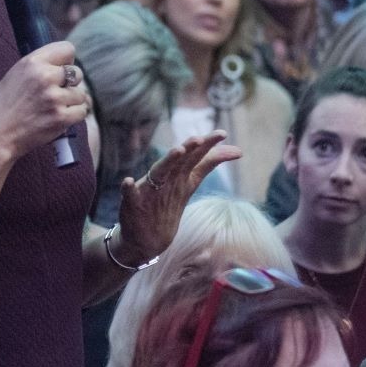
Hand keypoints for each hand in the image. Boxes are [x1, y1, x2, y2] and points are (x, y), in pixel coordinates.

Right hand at [0, 43, 91, 164]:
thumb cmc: (3, 105)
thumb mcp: (15, 74)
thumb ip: (38, 66)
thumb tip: (62, 64)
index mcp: (32, 62)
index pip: (67, 49)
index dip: (66, 60)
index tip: (60, 70)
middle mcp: (45, 77)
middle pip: (77, 72)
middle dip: (70, 83)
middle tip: (57, 93)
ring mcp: (54, 98)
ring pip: (81, 94)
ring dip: (72, 101)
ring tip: (55, 107)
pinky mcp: (61, 118)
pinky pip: (82, 111)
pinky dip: (74, 115)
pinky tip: (60, 117)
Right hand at [112, 133, 240, 264]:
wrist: (145, 233)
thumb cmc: (167, 198)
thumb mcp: (189, 179)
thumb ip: (209, 163)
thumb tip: (238, 151)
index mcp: (179, 173)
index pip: (195, 156)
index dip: (208, 145)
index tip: (223, 133)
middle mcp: (165, 178)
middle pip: (179, 161)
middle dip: (189, 149)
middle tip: (199, 138)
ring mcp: (148, 189)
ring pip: (158, 173)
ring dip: (167, 162)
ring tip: (177, 151)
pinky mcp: (132, 203)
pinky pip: (129, 194)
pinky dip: (128, 187)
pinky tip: (127, 181)